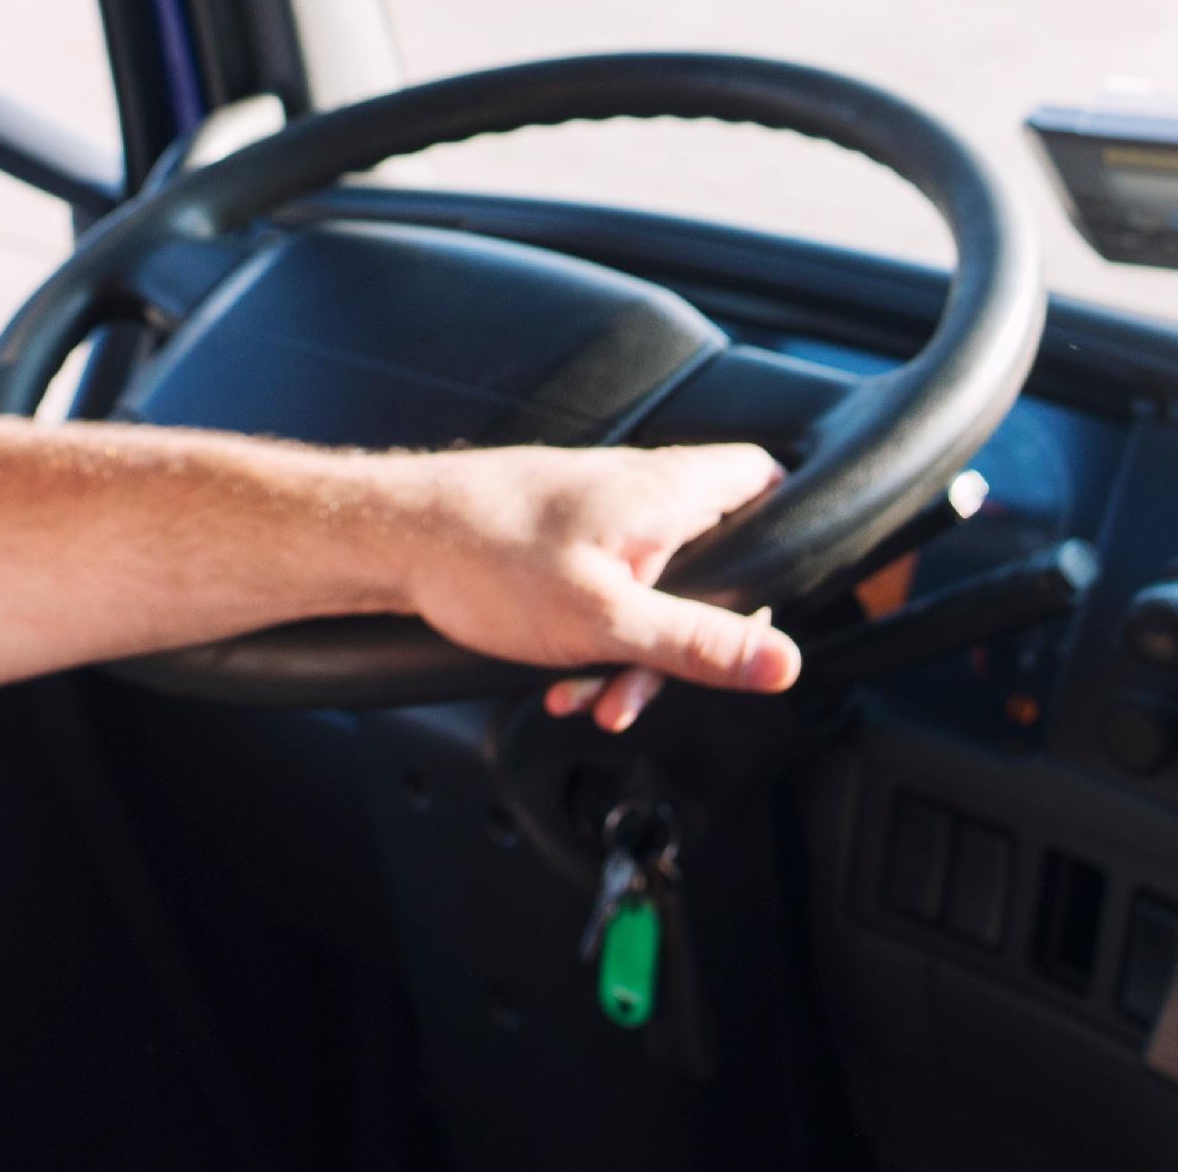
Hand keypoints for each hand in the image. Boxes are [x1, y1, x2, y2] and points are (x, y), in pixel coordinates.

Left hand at [390, 442, 799, 733]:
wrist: (390, 537)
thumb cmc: (486, 558)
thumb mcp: (608, 622)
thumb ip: (700, 644)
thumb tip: (783, 662)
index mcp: (666, 492)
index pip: (766, 480)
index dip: (787, 533)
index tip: (776, 597)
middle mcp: (637, 491)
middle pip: (711, 560)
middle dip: (691, 636)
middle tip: (658, 682)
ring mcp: (597, 514)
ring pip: (652, 589)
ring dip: (631, 653)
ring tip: (591, 697)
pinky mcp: (559, 538)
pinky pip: (604, 593)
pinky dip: (593, 639)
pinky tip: (560, 682)